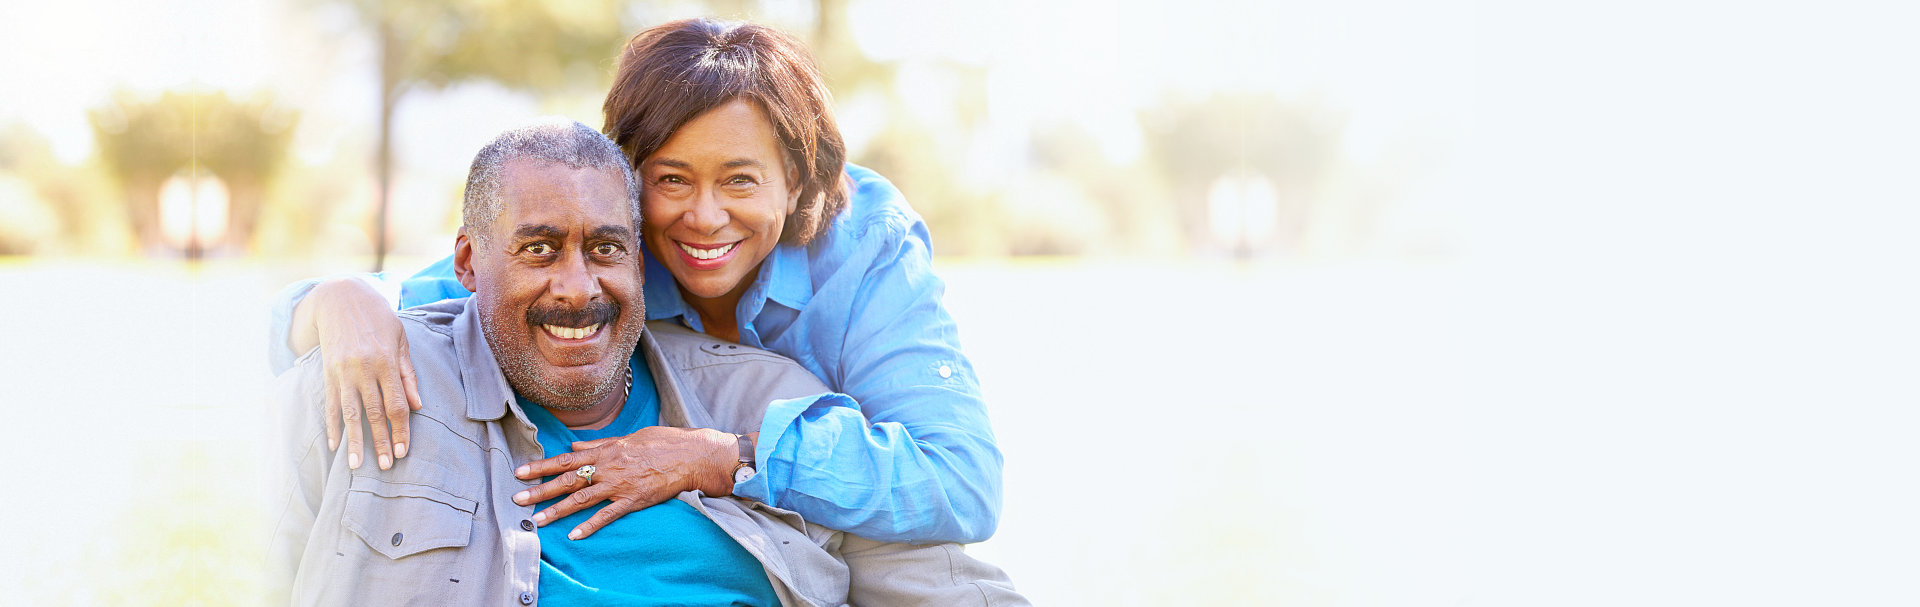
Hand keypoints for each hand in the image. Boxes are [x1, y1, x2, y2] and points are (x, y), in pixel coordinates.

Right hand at [295, 278, 421, 469]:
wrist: (340, 298)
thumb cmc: (378, 319)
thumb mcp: (400, 340)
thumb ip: (408, 374)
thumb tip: (416, 406)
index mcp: (386, 362)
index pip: (396, 405)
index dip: (400, 430)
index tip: (404, 452)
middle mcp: (363, 369)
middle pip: (374, 413)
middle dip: (380, 441)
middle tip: (385, 466)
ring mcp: (343, 372)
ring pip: (350, 412)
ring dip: (354, 440)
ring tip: (356, 465)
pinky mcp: (328, 372)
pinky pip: (331, 403)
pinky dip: (332, 424)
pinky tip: (334, 444)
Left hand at [512, 426, 740, 539]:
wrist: (691, 455)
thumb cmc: (662, 442)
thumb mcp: (628, 437)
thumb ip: (599, 444)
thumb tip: (574, 446)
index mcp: (606, 450)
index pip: (566, 459)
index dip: (542, 466)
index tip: (520, 472)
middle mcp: (608, 468)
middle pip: (568, 480)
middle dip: (540, 490)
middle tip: (517, 498)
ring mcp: (620, 485)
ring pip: (582, 499)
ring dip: (557, 510)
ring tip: (537, 520)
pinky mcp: (634, 501)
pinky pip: (608, 515)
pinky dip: (590, 525)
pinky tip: (574, 535)